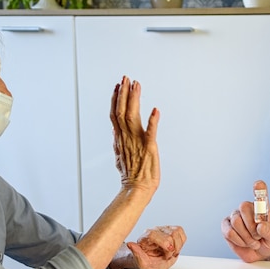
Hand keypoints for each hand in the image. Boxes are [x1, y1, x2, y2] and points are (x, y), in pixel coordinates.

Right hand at [111, 76, 159, 195]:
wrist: (138, 189)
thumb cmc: (133, 175)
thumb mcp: (120, 156)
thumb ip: (117, 142)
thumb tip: (114, 131)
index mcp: (121, 139)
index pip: (115, 114)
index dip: (115, 99)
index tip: (117, 86)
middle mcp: (127, 138)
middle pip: (121, 111)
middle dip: (123, 93)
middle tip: (126, 78)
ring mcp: (137, 142)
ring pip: (133, 116)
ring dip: (134, 100)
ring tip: (136, 85)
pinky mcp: (149, 148)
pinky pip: (151, 133)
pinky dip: (153, 121)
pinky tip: (155, 110)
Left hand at [126, 225, 186, 268]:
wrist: (155, 260)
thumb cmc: (149, 261)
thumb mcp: (143, 264)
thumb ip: (137, 255)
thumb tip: (130, 244)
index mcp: (146, 237)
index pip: (154, 234)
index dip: (164, 243)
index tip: (168, 252)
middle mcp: (155, 231)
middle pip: (170, 234)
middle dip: (172, 248)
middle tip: (167, 256)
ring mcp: (164, 229)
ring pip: (177, 232)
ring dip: (178, 245)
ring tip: (172, 252)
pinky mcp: (172, 230)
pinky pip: (181, 233)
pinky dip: (181, 242)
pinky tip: (175, 248)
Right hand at [221, 180, 269, 262]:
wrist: (259, 254)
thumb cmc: (267, 242)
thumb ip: (269, 231)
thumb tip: (260, 226)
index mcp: (261, 207)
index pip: (260, 194)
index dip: (259, 189)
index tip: (258, 184)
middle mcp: (247, 209)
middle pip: (243, 206)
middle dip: (252, 225)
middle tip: (258, 236)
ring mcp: (235, 216)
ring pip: (236, 221)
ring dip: (246, 236)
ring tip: (252, 241)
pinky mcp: (226, 226)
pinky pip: (229, 232)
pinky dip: (238, 240)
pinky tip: (244, 242)